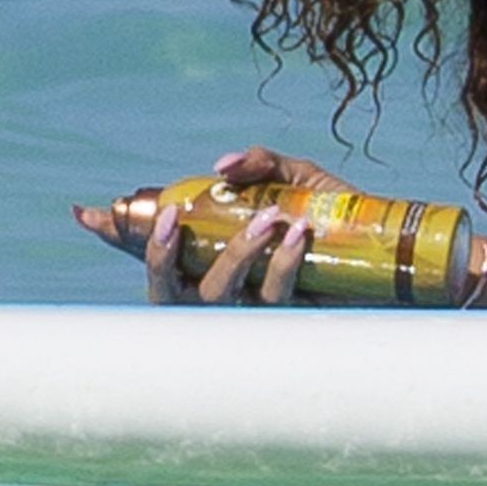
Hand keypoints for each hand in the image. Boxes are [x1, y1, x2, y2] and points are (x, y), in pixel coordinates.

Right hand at [72, 144, 350, 304]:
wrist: (400, 252)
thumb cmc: (340, 216)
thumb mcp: (301, 177)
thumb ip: (261, 163)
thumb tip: (221, 165)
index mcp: (216, 260)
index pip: (155, 254)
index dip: (118, 237)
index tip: (86, 212)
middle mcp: (226, 294)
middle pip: (169, 292)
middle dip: (162, 256)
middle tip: (181, 216)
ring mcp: (258, 313)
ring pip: (221, 298)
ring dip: (239, 254)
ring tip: (274, 218)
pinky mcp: (295, 322)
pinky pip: (276, 301)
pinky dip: (283, 265)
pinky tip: (299, 234)